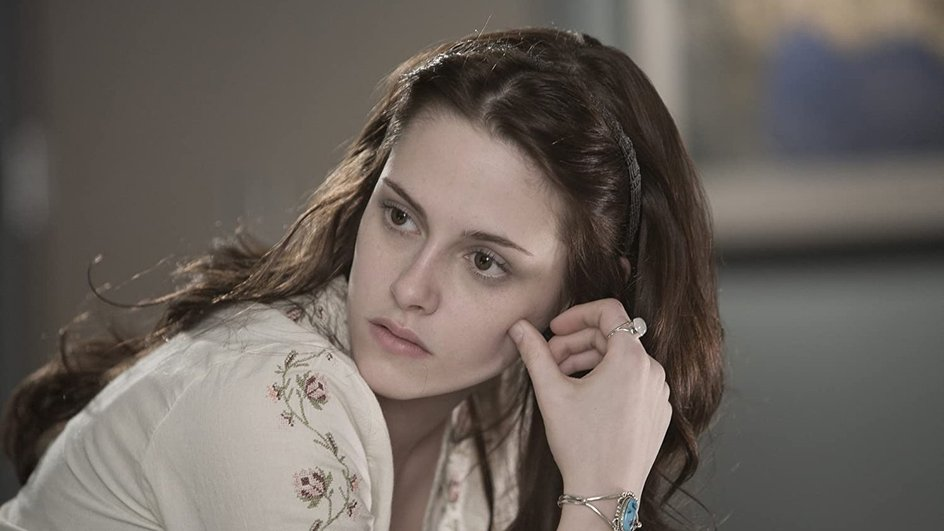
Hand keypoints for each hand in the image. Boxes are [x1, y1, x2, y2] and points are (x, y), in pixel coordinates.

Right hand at [508, 299, 670, 496]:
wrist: (605, 493)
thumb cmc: (581, 443)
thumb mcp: (551, 391)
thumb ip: (534, 352)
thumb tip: (518, 326)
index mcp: (631, 358)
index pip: (608, 311)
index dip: (576, 314)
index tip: (554, 329)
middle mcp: (652, 371)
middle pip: (611, 338)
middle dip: (576, 344)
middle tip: (548, 360)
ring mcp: (658, 393)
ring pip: (621, 361)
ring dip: (589, 363)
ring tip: (561, 381)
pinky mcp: (657, 413)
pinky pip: (633, 383)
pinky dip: (608, 381)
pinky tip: (584, 400)